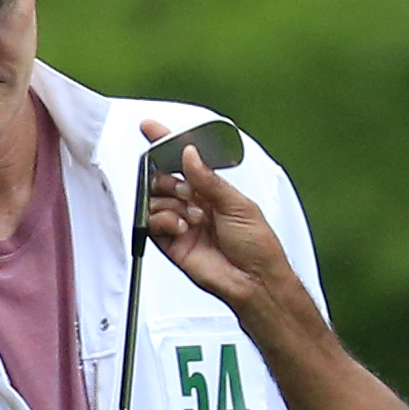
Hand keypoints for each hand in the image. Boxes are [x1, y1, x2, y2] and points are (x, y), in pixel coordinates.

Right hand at [140, 118, 302, 324]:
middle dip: (169, 180)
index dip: (167, 144)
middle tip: (186, 191)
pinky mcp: (171, 243)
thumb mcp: (238, 204)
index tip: (151, 128)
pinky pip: (152, 223)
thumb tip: (189, 155)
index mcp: (212, 191)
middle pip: (163, 179)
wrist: (255, 281)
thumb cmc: (258, 246)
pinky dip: (165, 220)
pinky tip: (183, 227)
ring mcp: (182, 223)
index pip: (185, 162)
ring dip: (172, 203)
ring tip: (193, 217)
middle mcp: (194, 205)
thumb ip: (209, 180)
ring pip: (155, 200)